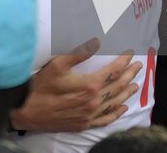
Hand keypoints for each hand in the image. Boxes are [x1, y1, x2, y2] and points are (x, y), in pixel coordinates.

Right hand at [12, 40, 139, 131]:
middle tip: (138, 66)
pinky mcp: (84, 124)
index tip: (130, 52)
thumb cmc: (41, 86)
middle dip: (129, 74)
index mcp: (90, 85)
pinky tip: (123, 108)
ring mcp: (90, 115)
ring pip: (115, 103)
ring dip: (127, 92)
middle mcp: (94, 102)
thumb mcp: (58, 64)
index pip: (113, 71)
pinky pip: (106, 119)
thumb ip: (79, 52)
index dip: (123, 61)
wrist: (28, 111)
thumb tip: (96, 41)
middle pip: (117, 86)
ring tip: (135, 85)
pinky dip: (117, 113)